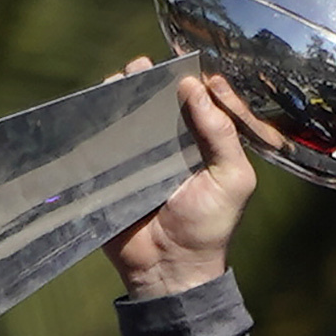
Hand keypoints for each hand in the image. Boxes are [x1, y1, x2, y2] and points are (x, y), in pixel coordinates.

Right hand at [101, 60, 257, 299]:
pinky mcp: (116, 167)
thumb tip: (195, 86)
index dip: (198, 82)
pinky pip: (107, 135)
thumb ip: (222, 134)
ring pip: (134, 111)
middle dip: (156, 77)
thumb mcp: (233, 179)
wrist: (168, 268)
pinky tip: (103, 100)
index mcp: (208, 144)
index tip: (189, 68)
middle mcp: (176, 143)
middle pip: (165, 99)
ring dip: (127, 90)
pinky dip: (102, 115)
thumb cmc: (208, 227)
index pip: (205, 101)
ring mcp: (143, 154)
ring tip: (125, 77)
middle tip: (147, 66)